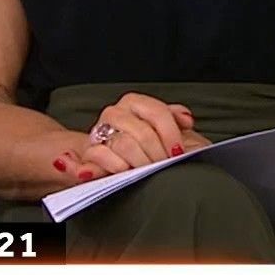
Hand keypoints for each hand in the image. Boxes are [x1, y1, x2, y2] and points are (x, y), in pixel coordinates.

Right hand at [51, 92, 207, 180]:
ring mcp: (99, 133)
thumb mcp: (168, 131)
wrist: (123, 163)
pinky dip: (112, 164)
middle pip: (142, 132)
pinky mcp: (89, 154)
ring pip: (124, 145)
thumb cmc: (150, 147)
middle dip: (157, 153)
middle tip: (164, 166)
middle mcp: (115, 114)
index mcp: (134, 103)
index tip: (178, 151)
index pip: (156, 112)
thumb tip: (185, 118)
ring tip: (147, 171)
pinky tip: (123, 170)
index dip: (170, 133)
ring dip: (140, 162)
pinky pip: (98, 156)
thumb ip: (176, 117)